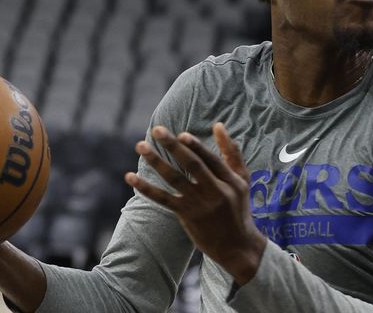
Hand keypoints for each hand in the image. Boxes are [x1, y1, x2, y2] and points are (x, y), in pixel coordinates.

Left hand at [125, 123, 266, 284]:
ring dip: (156, 161)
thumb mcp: (242, 180)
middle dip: (173, 146)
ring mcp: (199, 204)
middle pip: (192, 165)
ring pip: (174, 179)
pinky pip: (163, 199)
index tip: (181, 134)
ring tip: (140, 145)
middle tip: (157, 130)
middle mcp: (215, 192)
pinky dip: (146, 188)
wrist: (237, 247)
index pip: (211, 159)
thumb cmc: (238, 208)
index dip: (196, 146)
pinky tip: (130, 177)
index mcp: (230, 181)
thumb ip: (232, 152)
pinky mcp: (186, 215)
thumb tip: (218, 125)